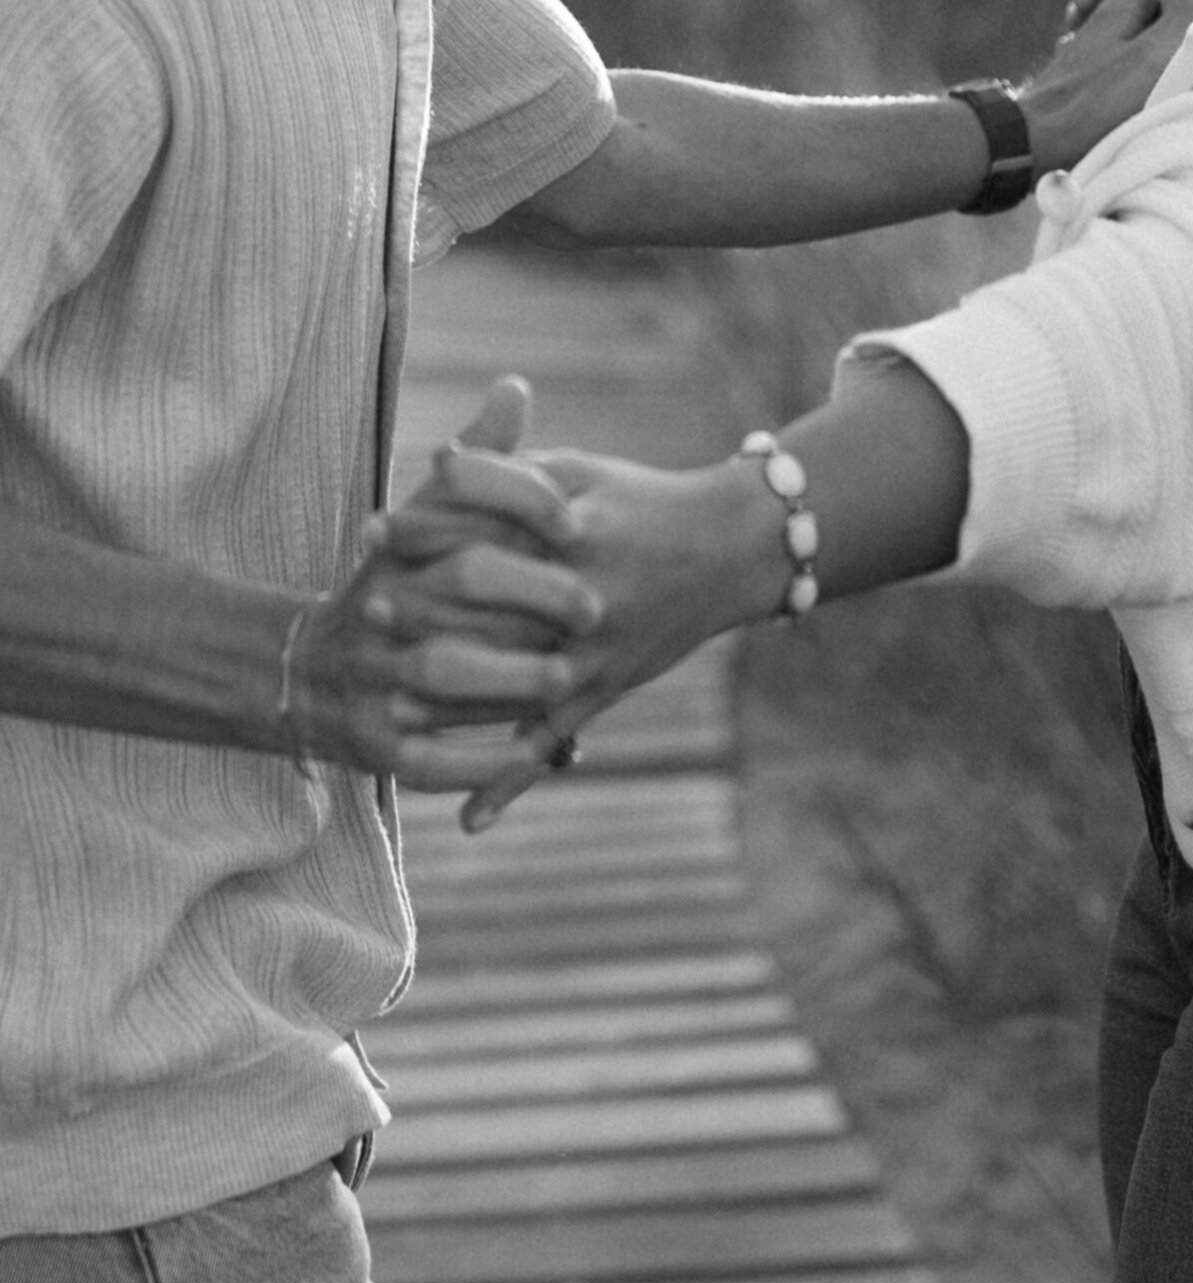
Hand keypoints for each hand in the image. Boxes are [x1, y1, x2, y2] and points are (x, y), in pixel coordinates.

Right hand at [286, 378, 602, 792]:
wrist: (307, 673)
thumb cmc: (393, 584)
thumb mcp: (424, 520)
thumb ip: (478, 463)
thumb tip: (517, 388)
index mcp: (398, 557)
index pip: (458, 528)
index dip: (516, 520)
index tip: (574, 526)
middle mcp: (381, 616)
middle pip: (453, 600)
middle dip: (526, 604)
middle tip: (592, 612)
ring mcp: (375, 686)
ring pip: (443, 681)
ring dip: (508, 680)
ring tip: (566, 679)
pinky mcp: (375, 749)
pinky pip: (430, 761)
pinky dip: (480, 762)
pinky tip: (533, 754)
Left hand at [391, 441, 764, 834]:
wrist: (734, 547)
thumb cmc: (642, 501)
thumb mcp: (580, 471)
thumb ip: (511, 472)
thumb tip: (437, 463)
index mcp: (574, 529)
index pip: (486, 527)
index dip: (424, 527)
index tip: (371, 530)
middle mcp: (584, 593)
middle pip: (492, 609)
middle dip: (426, 611)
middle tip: (368, 612)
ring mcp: (595, 652)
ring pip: (514, 685)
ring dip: (450, 699)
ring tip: (388, 705)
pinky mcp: (607, 690)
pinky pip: (553, 742)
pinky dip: (512, 783)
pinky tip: (468, 818)